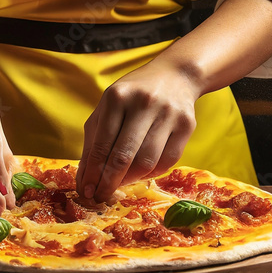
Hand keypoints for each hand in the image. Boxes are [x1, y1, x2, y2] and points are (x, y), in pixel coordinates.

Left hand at [77, 65, 199, 201]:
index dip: (92, 173)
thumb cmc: (132, 96)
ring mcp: (168, 114)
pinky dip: (150, 174)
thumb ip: (93, 141)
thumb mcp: (108, 108)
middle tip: (100, 197)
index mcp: (117, 97)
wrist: (175, 76)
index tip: (85, 191)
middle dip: (108, 183)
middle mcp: (143, 103)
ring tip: (120, 183)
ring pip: (146, 162)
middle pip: (124, 156)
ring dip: (129, 180)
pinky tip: (140, 173)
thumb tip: (85, 179)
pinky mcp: (186, 125)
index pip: (101, 144)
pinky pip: (167, 161)